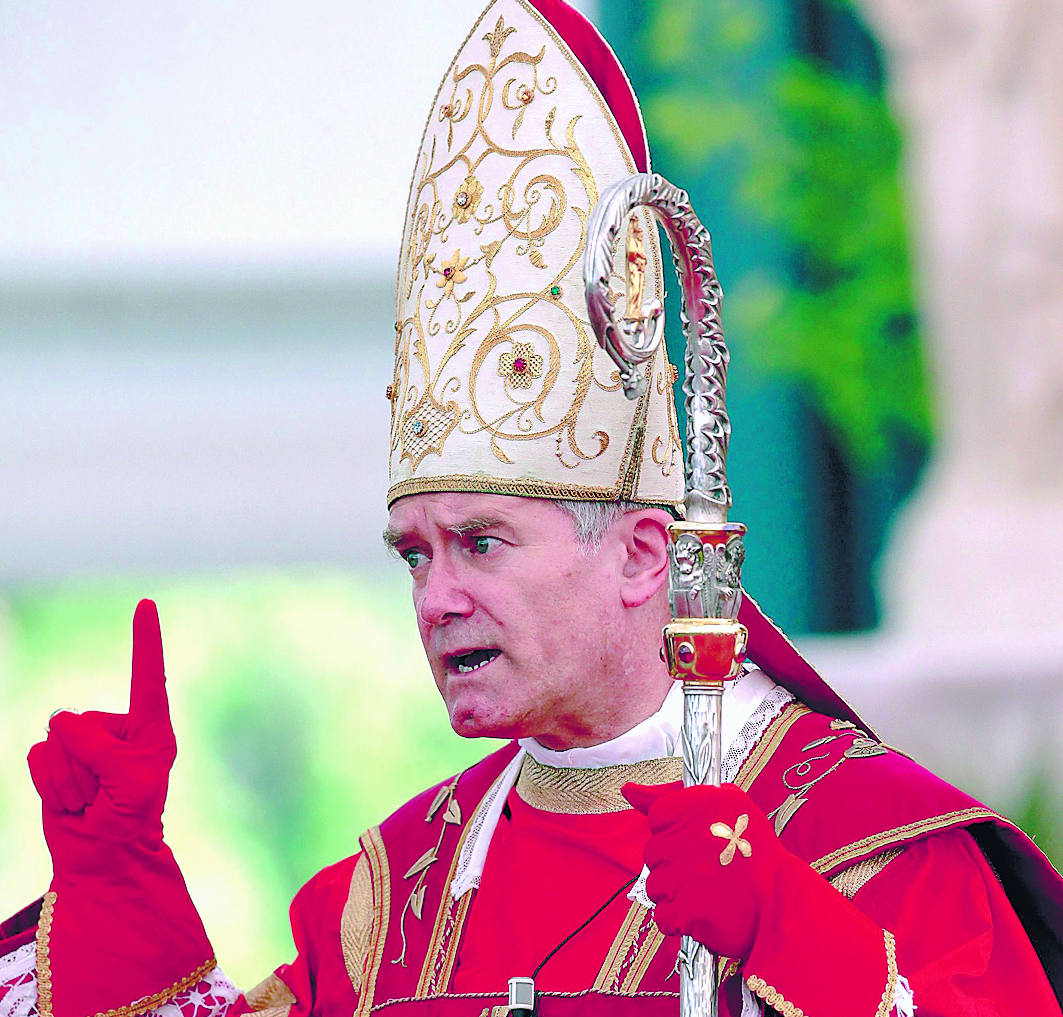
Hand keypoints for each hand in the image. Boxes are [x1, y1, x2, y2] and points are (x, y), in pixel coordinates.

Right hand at [27, 599, 175, 872]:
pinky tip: (72, 801)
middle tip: (106, 792)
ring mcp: (84, 742)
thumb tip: (60, 721)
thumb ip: (99, 747)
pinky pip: (40, 759)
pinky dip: (51, 785)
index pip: (148, 676)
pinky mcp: (56, 759)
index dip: (145, 639)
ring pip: (58, 741)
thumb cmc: (132, 817)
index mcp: (150, 727)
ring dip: (70, 779)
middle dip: (88, 764)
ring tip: (91, 799)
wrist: (104, 856)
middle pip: (83, 723)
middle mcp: (117, 728)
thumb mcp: (130, 781)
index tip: (146, 604)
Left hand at [624, 782, 784, 959]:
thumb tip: (628, 790)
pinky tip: (698, 914)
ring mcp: (684, 875)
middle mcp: (687, 837)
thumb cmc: (753, 853)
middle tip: (704, 871)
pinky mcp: (686, 910)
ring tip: (704, 893)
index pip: (657, 816)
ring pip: (654, 886)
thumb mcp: (724, 805)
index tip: (696, 842)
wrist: (783, 905)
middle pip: (652, 853)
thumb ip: (670, 796)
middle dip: (672, 864)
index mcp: (698, 804)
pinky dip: (676, 920)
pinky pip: (662, 916)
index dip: (674, 832)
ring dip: (674, 893)